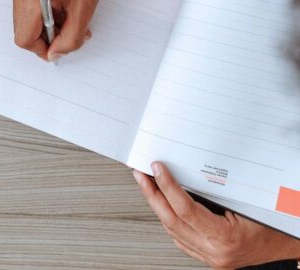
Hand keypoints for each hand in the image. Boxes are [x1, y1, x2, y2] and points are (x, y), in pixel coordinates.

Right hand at [10, 0, 114, 60]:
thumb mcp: (84, 9)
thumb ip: (70, 38)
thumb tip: (57, 53)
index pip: (24, 38)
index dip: (42, 49)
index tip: (59, 49)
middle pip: (23, 29)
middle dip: (47, 37)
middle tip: (70, 32)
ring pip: (26, 18)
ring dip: (47, 24)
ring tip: (71, 16)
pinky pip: (29, 4)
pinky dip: (45, 11)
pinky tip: (64, 5)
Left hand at [134, 162, 299, 268]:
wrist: (288, 244)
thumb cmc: (273, 224)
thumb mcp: (246, 201)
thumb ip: (218, 189)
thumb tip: (189, 166)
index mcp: (225, 239)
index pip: (185, 209)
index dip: (167, 186)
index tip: (157, 169)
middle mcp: (214, 252)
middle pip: (172, 220)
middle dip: (152, 194)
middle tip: (140, 174)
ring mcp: (210, 257)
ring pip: (172, 230)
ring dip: (157, 205)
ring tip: (146, 184)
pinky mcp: (207, 257)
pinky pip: (179, 238)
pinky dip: (169, 219)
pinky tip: (162, 204)